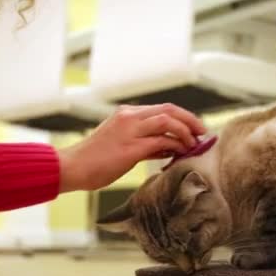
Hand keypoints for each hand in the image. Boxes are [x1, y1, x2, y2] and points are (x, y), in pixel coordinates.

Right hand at [58, 103, 205, 191]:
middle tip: (203, 132)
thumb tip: (169, 148)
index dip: (183, 117)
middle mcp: (129, 117)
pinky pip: (161, 142)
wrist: (73, 167)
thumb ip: (146, 145)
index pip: (163, 109)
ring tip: (195, 144)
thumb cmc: (95, 161)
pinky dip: (175, 146)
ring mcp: (129, 131)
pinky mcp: (130, 148)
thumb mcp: (122, 146)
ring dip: (186, 132)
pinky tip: (182, 153)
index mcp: (127, 114)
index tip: (195, 128)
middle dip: (190, 120)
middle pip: (169, 110)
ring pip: (168, 121)